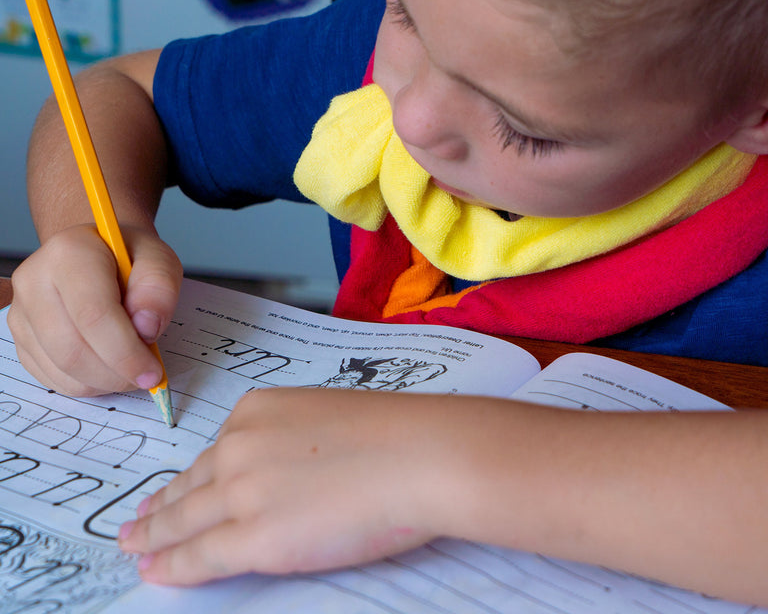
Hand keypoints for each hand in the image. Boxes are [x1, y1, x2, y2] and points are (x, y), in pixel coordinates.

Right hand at [8, 223, 182, 395]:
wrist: (101, 252)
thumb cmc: (130, 254)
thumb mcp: (158, 258)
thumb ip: (159, 288)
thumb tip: (146, 329)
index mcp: (70, 252)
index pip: (93, 315)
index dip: (125, 353)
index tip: (152, 372)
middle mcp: (35, 280)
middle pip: (72, 349)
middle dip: (115, 373)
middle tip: (146, 375)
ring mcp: (22, 311)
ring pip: (60, 368)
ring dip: (103, 381)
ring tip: (129, 368)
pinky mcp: (21, 336)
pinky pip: (51, 376)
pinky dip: (86, 382)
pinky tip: (107, 367)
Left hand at [118, 387, 448, 584]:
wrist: (417, 454)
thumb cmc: (391, 433)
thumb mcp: (324, 417)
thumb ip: (288, 441)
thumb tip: (278, 474)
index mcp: (256, 410)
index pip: (214, 452)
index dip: (189, 478)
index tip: (171, 491)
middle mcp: (239, 445)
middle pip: (190, 484)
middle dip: (160, 507)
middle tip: (136, 522)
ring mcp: (241, 492)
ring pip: (183, 521)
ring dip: (155, 537)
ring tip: (136, 546)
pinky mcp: (254, 538)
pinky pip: (199, 557)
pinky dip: (172, 567)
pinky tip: (156, 573)